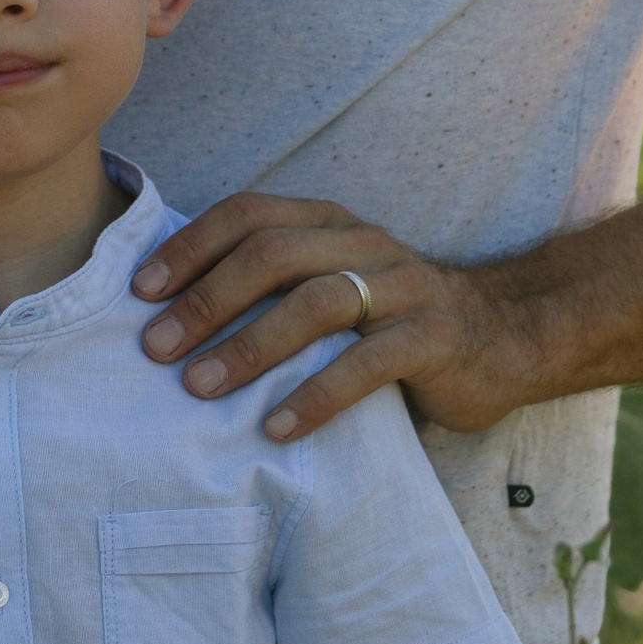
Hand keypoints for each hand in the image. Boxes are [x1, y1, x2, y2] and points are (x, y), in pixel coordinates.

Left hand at [131, 190, 544, 441]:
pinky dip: (315, 397)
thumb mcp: (333, 287)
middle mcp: (365, 243)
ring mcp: (404, 287)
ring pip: (317, 302)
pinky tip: (276, 430)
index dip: (190, 247)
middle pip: (273, 253)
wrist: (503, 339)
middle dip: (206, 300)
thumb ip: (274, 287)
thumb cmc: (391, 322)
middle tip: (155, 348)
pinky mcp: (435, 338)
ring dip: (249, 346)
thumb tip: (166, 316)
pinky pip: (368, 364)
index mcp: (330, 223)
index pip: (248, 213)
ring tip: (199, 389)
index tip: (139, 291)